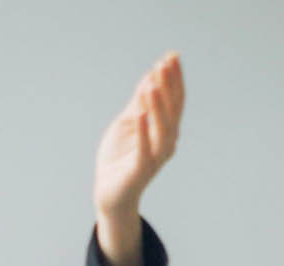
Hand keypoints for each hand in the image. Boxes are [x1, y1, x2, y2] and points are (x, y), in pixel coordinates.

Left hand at [93, 51, 183, 222]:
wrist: (110, 192)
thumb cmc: (120, 157)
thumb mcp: (128, 122)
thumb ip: (139, 102)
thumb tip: (150, 76)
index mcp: (164, 129)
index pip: (174, 100)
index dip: (173, 79)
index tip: (171, 56)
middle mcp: (166, 142)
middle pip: (172, 111)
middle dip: (169, 87)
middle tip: (166, 64)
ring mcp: (155, 157)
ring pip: (162, 130)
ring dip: (157, 107)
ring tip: (151, 86)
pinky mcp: (140, 170)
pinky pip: (144, 151)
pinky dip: (143, 133)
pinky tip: (140, 116)